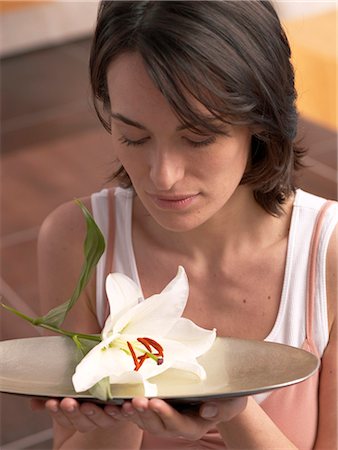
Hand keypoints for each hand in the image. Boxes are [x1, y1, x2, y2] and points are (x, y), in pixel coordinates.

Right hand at [31, 397, 127, 432]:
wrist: (113, 383)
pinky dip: (119, 411)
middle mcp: (91, 419)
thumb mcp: (67, 391)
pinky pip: (121, 415)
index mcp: (77, 416)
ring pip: (98, 419)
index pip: (64, 418)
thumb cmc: (86, 388)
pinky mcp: (122, 412)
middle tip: (67, 402)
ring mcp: (107, 417)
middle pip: (80, 421)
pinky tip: (119, 405)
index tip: (51, 402)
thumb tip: (33, 401)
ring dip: (92, 412)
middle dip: (72, 412)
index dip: (57, 412)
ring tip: (87, 404)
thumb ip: (50, 397)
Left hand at [120, 396, 246, 439]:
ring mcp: (164, 420)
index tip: (155, 402)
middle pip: (158, 425)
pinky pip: (139, 413)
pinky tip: (116, 403)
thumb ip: (222, 407)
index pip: (179, 424)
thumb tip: (207, 410)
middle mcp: (177, 426)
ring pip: (146, 421)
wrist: (219, 392)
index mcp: (194, 425)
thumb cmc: (228, 396)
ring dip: (134, 413)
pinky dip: (128, 410)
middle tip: (135, 401)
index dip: (166, 414)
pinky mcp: (155, 411)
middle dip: (146, 413)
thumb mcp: (232, 401)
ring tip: (125, 403)